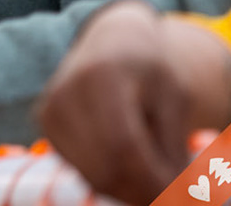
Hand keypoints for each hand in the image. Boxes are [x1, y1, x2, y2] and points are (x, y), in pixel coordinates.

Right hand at [36, 0, 230, 204]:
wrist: (111, 40)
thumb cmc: (149, 68)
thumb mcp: (174, 97)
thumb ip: (174, 145)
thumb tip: (181, 195)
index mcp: (102, 76)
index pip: (124, 146)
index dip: (154, 181)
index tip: (183, 196)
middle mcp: (65, 95)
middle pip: (105, 168)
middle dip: (145, 193)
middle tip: (173, 194)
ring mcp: (50, 112)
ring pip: (94, 177)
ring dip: (131, 190)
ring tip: (157, 177)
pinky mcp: (47, 126)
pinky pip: (84, 170)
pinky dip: (113, 179)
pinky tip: (131, 164)